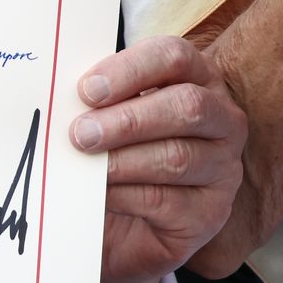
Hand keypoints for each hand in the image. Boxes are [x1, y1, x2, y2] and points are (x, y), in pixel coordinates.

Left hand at [70, 38, 247, 282]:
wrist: (123, 224)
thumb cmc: (112, 154)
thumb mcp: (104, 119)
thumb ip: (93, 103)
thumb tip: (59, 97)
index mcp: (196, 79)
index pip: (174, 57)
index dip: (130, 70)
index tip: (86, 90)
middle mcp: (221, 120)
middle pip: (186, 106)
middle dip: (127, 120)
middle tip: (80, 134)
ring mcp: (222, 168)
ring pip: (176, 156)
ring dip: (122, 160)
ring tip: (84, 164)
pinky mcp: (210, 213)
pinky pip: (167, 201)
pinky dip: (125, 195)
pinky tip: (99, 194)